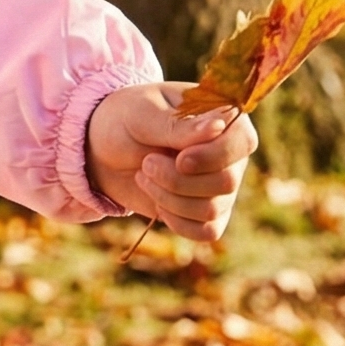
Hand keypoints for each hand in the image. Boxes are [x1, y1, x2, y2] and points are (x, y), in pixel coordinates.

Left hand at [85, 82, 257, 243]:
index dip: (212, 156)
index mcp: (222, 117)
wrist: (103, 149)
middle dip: (178, 180)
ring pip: (213, 209)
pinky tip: (157, 203)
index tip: (179, 159)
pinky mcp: (207, 211)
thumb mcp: (142, 114)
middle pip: (227, 181)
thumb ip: (177, 125)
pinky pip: (208, 231)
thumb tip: (219, 125)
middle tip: (146, 163)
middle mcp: (230, 154)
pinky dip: (177, 222)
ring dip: (170, 198)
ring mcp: (220, 185)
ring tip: (144, 176)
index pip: (242, 141)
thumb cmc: (125, 119)